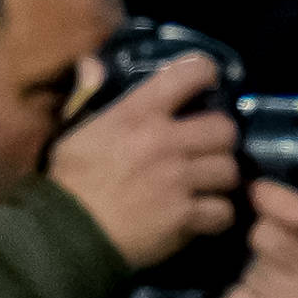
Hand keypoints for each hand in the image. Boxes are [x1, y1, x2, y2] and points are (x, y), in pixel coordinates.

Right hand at [46, 52, 241, 268]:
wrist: (68, 234)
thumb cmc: (70, 180)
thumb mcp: (74, 131)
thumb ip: (88, 95)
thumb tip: (93, 64)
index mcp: (137, 114)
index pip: (188, 74)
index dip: (204, 73)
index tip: (205, 82)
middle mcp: (165, 141)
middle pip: (224, 128)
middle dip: (219, 138)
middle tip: (206, 148)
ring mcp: (179, 180)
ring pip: (230, 170)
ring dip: (219, 178)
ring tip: (205, 184)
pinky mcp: (186, 217)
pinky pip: (224, 210)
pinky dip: (216, 215)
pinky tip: (201, 215)